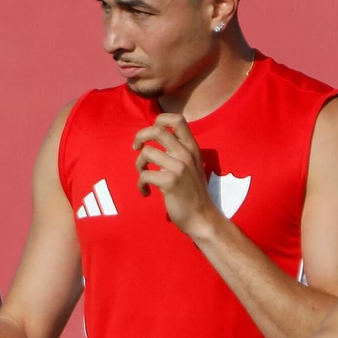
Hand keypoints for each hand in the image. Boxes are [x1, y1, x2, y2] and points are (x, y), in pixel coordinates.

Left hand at [132, 113, 216, 237]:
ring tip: (143, 177)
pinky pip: (144, 175)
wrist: (202, 217)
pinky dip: (140, 184)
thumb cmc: (193, 194)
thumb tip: (156, 142)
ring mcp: (179, 166)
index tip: (151, 134)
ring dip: (139, 165)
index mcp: (192, 147)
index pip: (177, 119)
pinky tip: (146, 192)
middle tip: (135, 147)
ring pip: (146, 152)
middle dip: (140, 136)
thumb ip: (178, 152)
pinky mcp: (170, 181)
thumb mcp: (191, 166)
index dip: (160, 120)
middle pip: (157, 130)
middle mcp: (186, 153)